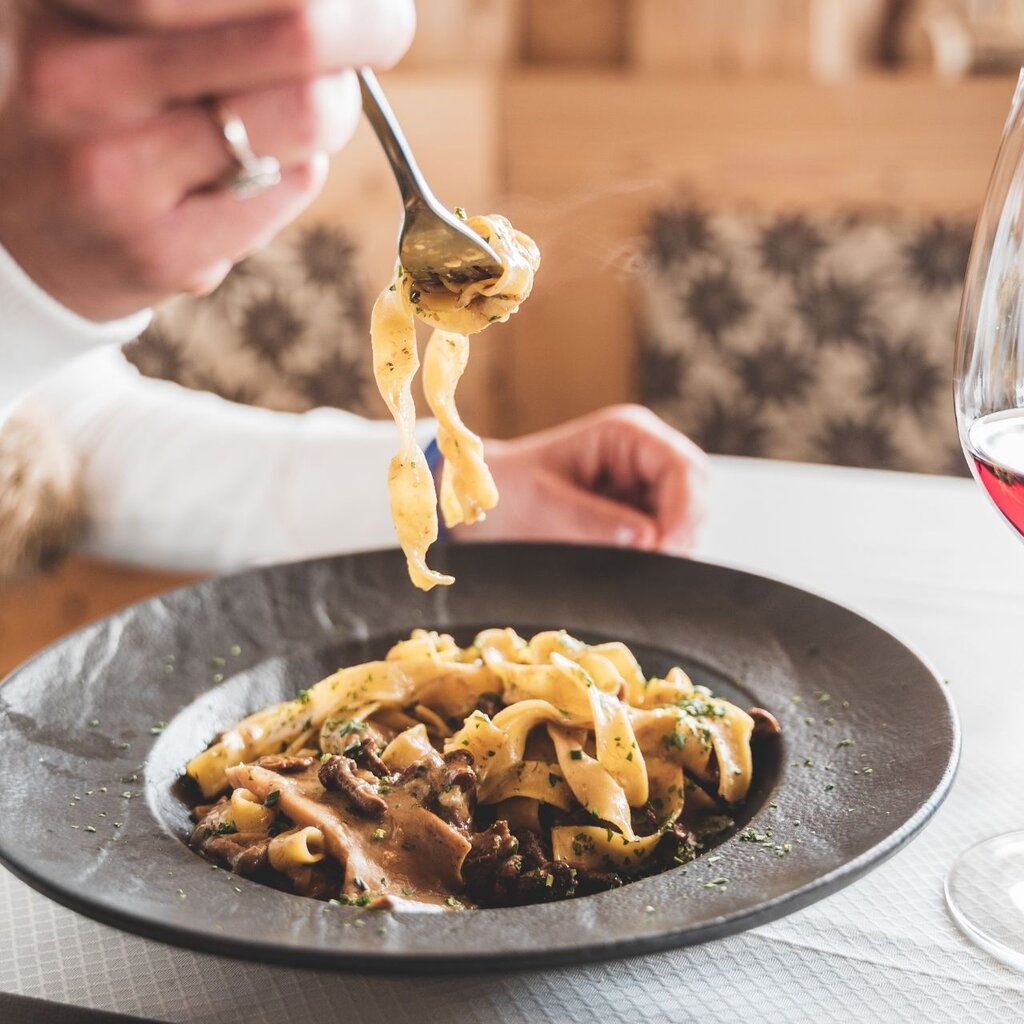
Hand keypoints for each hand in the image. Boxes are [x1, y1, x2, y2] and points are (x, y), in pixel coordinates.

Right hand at [0, 0, 413, 319]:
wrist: (13, 239)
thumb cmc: (80, 109)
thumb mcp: (94, 25)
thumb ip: (183, 8)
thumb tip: (331, 6)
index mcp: (66, 4)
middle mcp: (77, 76)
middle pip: (295, 25)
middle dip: (366, 24)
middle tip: (383, 27)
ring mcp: (116, 172)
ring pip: (306, 114)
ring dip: (336, 103)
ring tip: (313, 103)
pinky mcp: (159, 252)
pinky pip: (292, 188)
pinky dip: (303, 167)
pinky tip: (263, 166)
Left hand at [461, 405, 708, 555]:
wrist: (486, 507)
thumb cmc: (508, 493)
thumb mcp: (543, 506)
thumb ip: (592, 521)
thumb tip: (645, 539)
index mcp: (625, 435)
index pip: (682, 467)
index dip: (684, 511)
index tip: (665, 550)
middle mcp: (644, 455)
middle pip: (697, 492)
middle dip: (683, 531)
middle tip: (657, 569)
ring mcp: (645, 484)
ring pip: (689, 517)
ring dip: (673, 545)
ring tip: (641, 570)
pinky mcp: (640, 512)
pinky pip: (669, 535)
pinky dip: (661, 554)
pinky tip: (638, 568)